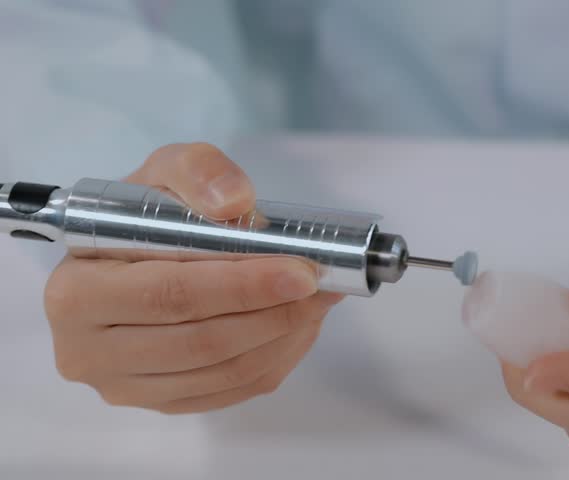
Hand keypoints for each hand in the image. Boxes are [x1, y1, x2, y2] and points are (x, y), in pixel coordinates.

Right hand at [44, 143, 342, 413]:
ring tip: (319, 300)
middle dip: (276, 313)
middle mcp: (89, 352)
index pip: (171, 295)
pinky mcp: (161, 403)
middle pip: (202, 342)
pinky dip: (276, 358)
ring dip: (285, 336)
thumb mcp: (165, 170)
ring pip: (224, 372)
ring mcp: (126, 387)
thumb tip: (235, 202)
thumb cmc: (144, 214)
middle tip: (322, 286)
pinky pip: (232, 391)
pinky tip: (299, 326)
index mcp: (76, 294)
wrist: (128, 255)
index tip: (301, 272)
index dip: (243, 287)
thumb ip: (198, 171)